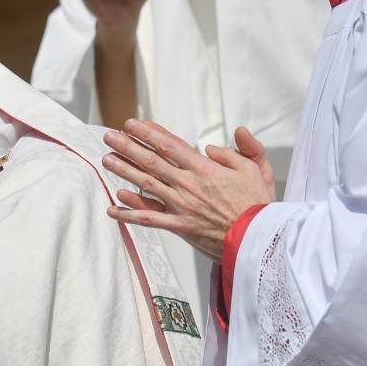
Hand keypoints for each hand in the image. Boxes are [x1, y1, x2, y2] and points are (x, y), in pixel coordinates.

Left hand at [101, 120, 274, 259]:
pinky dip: (128, 214)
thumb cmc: (259, 205)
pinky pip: (149, 219)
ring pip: (146, 185)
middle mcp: (188, 185)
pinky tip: (112, 207)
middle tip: (109, 136)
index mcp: (205, 169)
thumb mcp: (257, 170)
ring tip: (106, 159)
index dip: (148, 132)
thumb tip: (214, 145)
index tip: (132, 123)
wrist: (259, 242)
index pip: (170, 145)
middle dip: (128, 146)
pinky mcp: (179, 227)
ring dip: (124, 171)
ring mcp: (181, 206)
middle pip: (151, 161)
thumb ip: (241, 150)